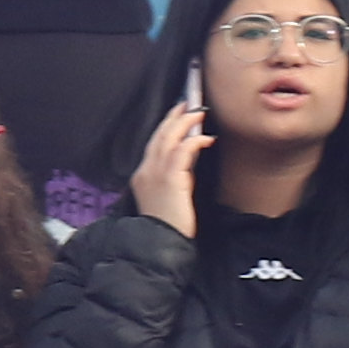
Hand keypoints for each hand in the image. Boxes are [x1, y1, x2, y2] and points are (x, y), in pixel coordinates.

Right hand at [128, 98, 208, 235]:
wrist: (159, 243)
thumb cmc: (167, 225)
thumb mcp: (168, 195)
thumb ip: (175, 175)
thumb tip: (190, 157)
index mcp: (143, 175)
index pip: (154, 144)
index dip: (166, 127)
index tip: (177, 115)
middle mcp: (146, 171)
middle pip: (159, 136)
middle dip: (173, 118)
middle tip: (187, 104)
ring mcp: (155, 174)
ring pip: (168, 139)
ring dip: (184, 123)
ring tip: (198, 113)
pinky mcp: (170, 180)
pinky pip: (181, 152)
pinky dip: (193, 141)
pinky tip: (205, 138)